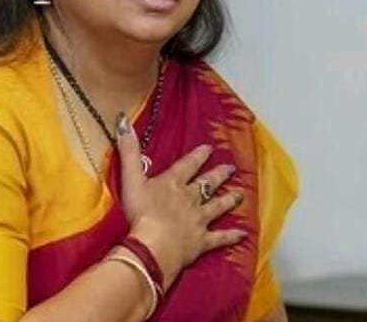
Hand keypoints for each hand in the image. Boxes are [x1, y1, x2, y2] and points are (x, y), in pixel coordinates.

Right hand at [114, 113, 245, 288]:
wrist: (154, 245)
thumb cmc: (141, 213)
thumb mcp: (131, 178)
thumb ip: (129, 151)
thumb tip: (123, 121)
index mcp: (173, 183)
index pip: (188, 165)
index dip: (198, 156)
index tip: (209, 148)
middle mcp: (190, 199)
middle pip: (206, 184)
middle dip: (218, 175)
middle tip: (231, 168)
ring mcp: (198, 220)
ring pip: (217, 207)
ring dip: (229, 200)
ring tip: (240, 195)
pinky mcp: (202, 241)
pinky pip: (220, 238)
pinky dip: (231, 236)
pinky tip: (243, 234)